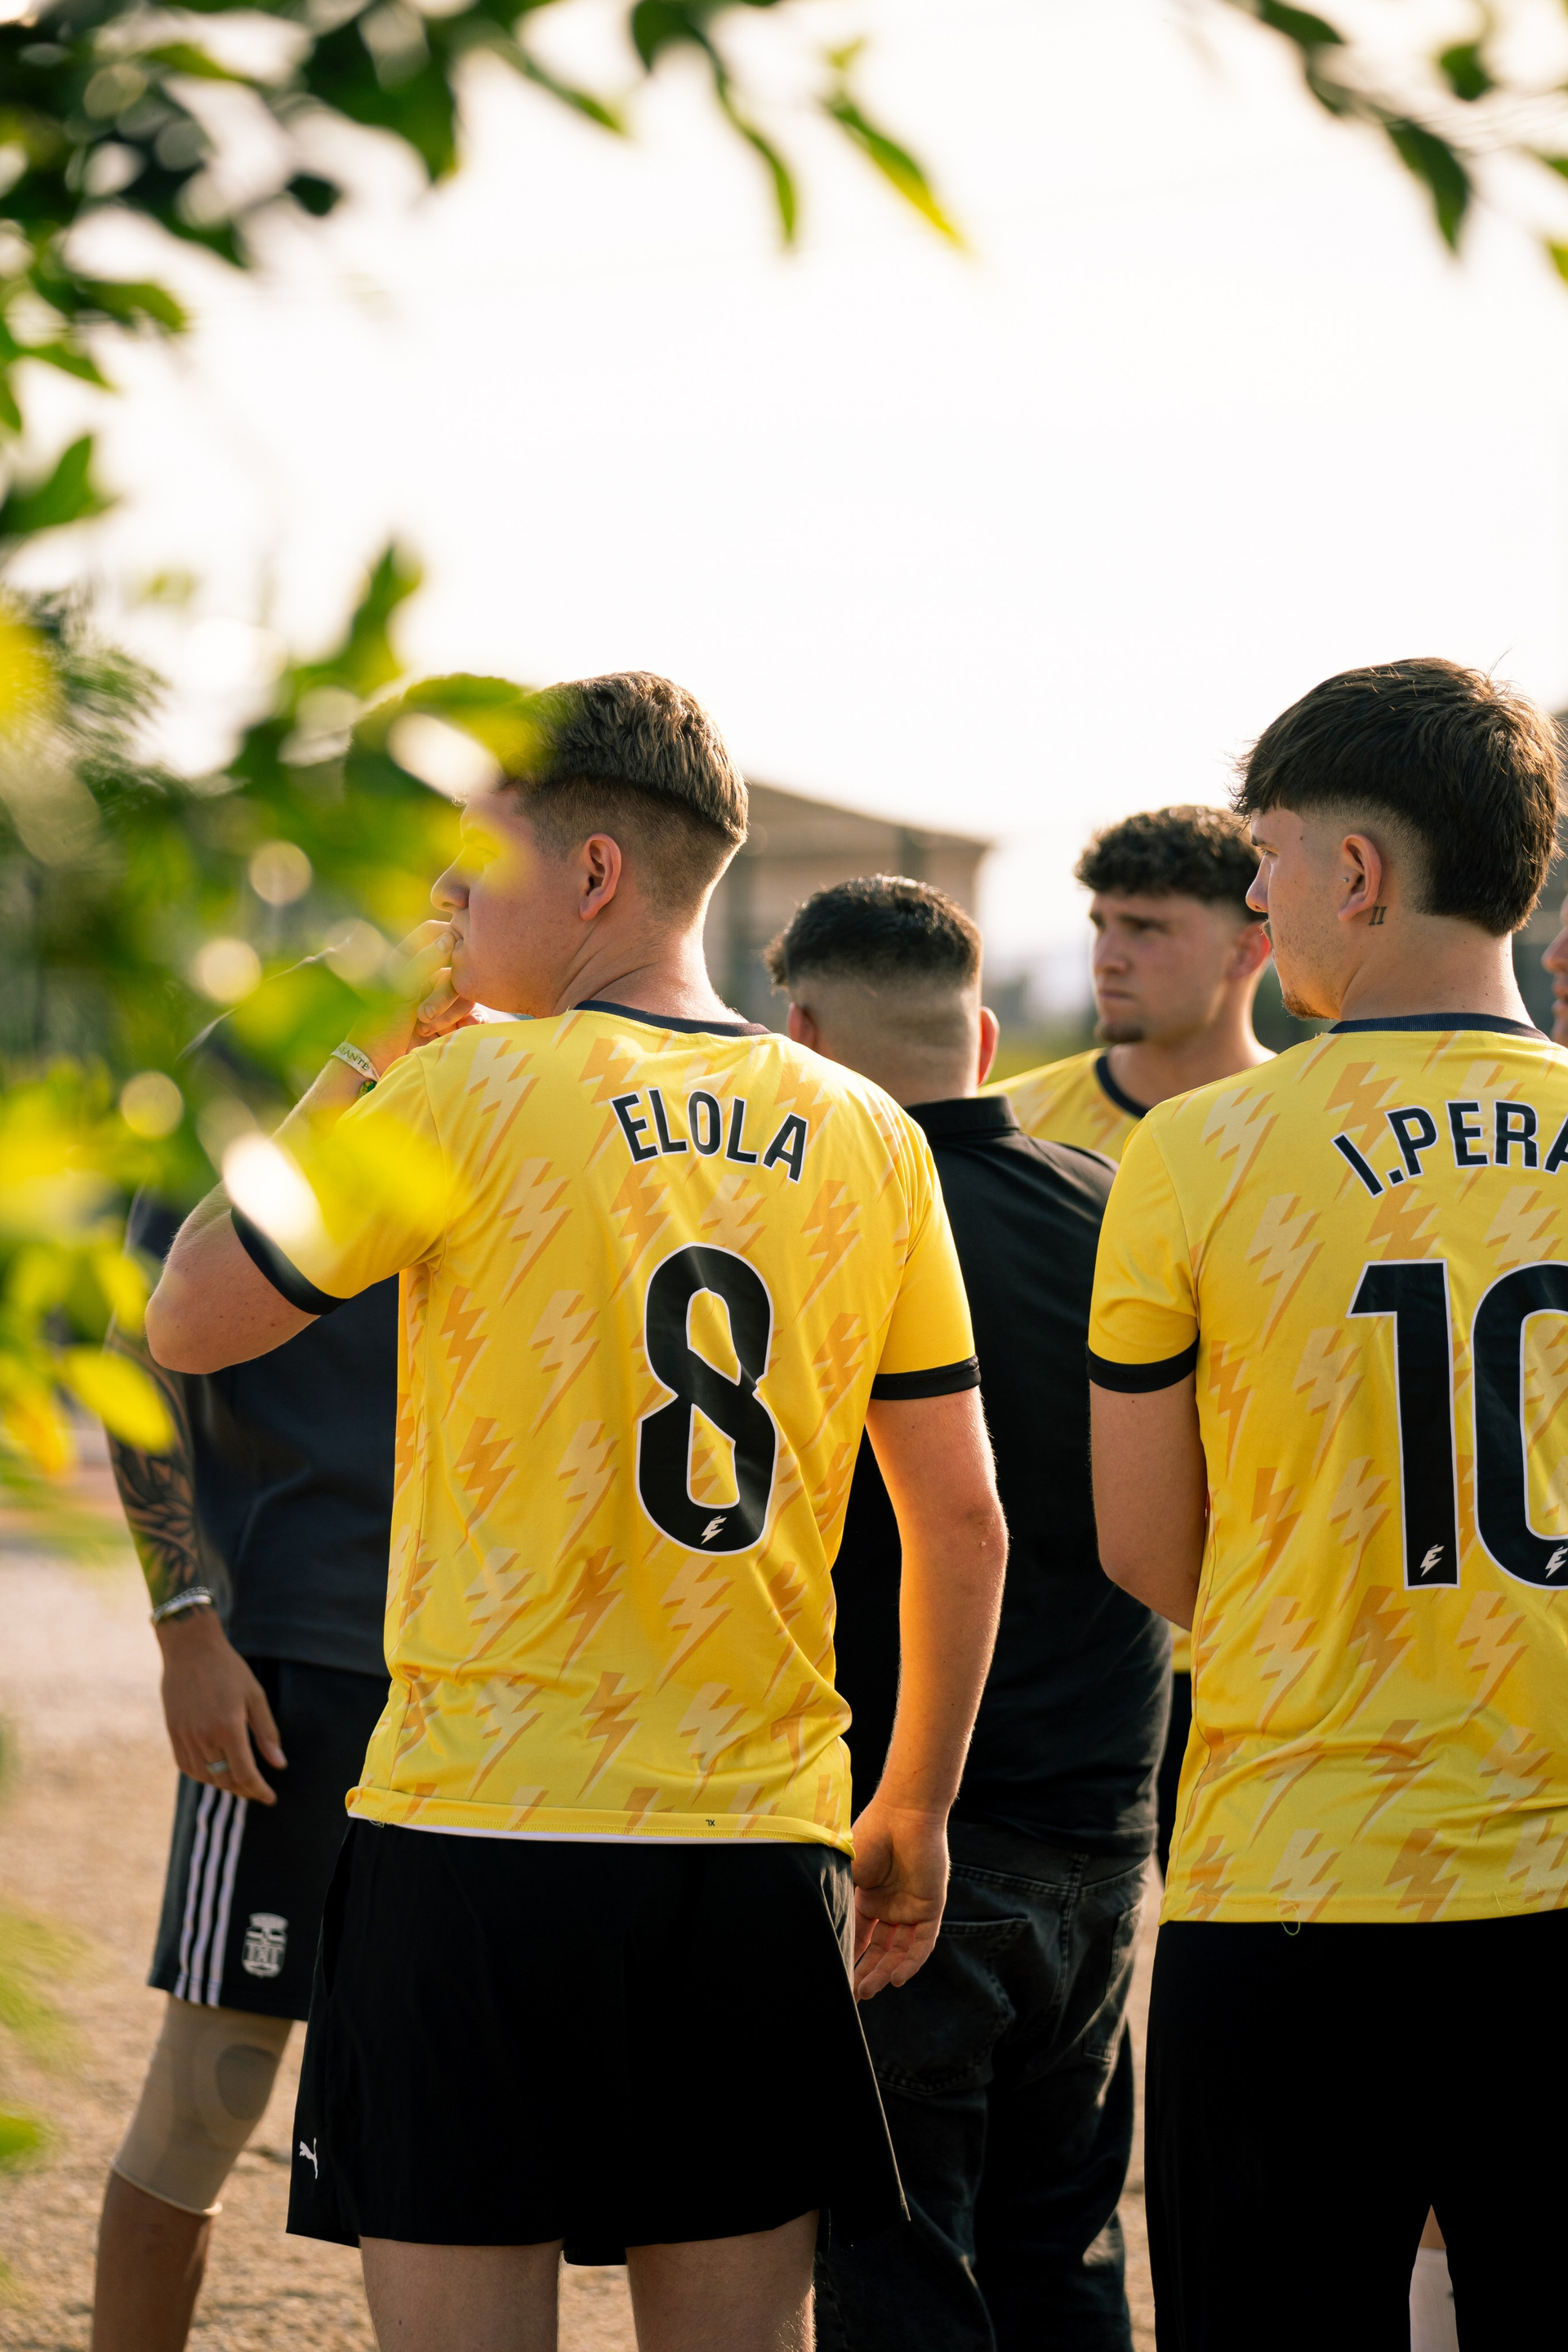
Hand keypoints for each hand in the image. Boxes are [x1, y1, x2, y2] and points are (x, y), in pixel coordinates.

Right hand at [155, 1608, 285, 1803]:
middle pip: (225, 1779)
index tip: (270, 1798)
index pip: (245, 1773)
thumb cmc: (228, 1669)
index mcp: (228, 1727)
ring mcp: (185, 1736)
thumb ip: (267, 1733)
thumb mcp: (255, 1696)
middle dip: (244, 1790)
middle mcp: (204, 1736)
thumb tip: (279, 1765)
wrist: (190, 1649)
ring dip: (223, 1784)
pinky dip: (202, 1775)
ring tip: (239, 1782)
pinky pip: (186, 1766)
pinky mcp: (173, 1733)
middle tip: (258, 1791)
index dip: (259, 1790)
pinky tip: (214, 1772)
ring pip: (205, 1776)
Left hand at [353, 920, 477, 1075]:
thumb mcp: (400, 990)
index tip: (456, 945)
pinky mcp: (454, 1023)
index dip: (446, 936)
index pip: (433, 933)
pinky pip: (475, 1016)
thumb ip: (425, 962)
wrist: (378, 1066)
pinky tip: (458, 1033)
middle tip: (424, 1015)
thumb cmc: (379, 1025)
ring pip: (468, 994)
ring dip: (451, 1013)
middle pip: (457, 967)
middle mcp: (428, 977)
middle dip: (446, 993)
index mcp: (409, 962)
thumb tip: (451, 937)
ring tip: (426, 1030)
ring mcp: (443, 1001)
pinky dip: (468, 1024)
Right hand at [849, 1799, 949, 1999]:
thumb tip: (818, 1936)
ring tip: (867, 1991)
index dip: (849, 1958)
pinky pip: (922, 1943)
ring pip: (899, 1951)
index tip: (837, 1980)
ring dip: (885, 1973)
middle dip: (866, 1973)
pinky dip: (910, 1963)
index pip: (859, 1936)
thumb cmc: (869, 1837)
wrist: (902, 1814)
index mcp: (868, 1897)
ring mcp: (911, 1907)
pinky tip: (896, 1979)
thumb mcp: (846, 1877)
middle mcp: (890, 1905)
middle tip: (853, 1995)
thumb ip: (839, 1906)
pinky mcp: (930, 1907)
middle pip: (880, 1950)